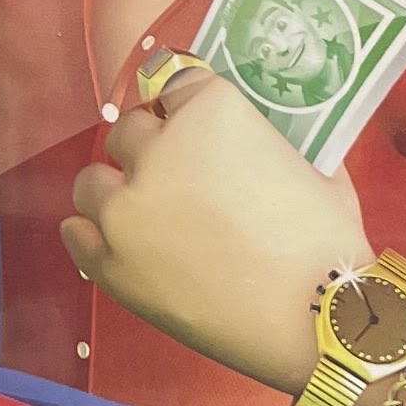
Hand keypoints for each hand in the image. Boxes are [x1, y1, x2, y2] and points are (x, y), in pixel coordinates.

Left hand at [58, 60, 370, 398]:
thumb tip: (258, 148)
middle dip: (152, 147)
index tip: (196, 127)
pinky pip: (77, 232)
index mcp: (209, 112)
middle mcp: (156, 150)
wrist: (319, 321)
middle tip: (179, 176)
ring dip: (117, 188)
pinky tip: (110, 236)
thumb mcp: (314, 168)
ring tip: (145, 211)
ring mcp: (126, 209)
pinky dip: (92, 231)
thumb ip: (270, 144)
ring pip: (94, 180)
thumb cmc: (328, 242)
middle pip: (130, 130)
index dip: (187, 108)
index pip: (176, 85)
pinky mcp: (112, 264)